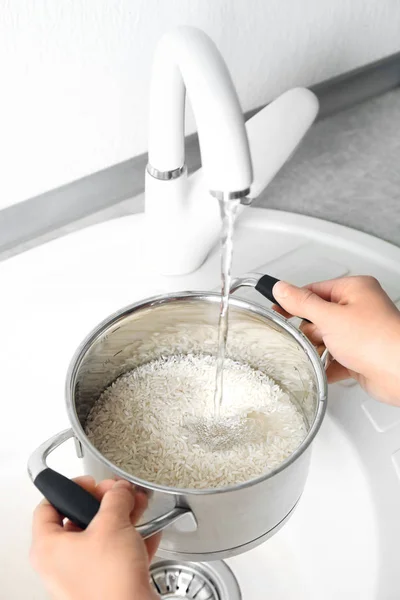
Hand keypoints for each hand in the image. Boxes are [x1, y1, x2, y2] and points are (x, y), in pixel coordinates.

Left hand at [31, 478, 160, 599]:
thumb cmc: (110, 580)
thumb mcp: (113, 523)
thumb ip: (115, 497)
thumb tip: (119, 490)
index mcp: (48, 548)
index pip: (48, 506)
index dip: (71, 488)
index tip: (92, 482)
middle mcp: (59, 565)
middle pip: (78, 520)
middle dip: (106, 502)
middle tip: (119, 493)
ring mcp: (80, 577)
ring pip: (100, 537)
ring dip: (122, 518)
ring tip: (138, 506)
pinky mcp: (102, 586)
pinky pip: (114, 556)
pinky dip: (130, 541)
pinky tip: (147, 532)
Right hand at [273, 276, 399, 405]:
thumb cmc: (378, 340)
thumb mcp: (330, 317)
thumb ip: (302, 303)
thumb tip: (281, 289)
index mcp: (354, 290)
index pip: (314, 290)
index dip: (294, 302)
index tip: (278, 311)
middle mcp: (359, 309)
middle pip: (318, 316)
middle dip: (311, 330)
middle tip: (314, 336)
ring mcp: (360, 334)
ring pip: (325, 339)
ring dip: (318, 349)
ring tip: (321, 354)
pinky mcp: (360, 356)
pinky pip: (334, 359)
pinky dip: (327, 365)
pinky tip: (324, 369)